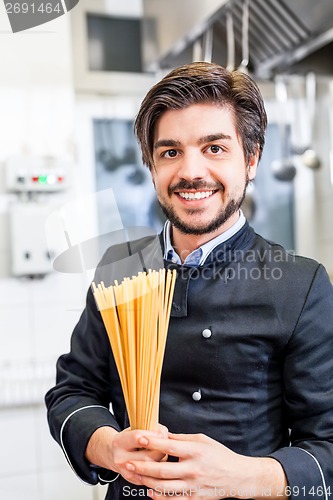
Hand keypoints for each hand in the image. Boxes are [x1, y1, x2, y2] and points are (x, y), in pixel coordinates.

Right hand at [85, 425, 167, 484]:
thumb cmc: (128, 439)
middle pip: (146, 457)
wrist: (114, 454)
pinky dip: (159, 469)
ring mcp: (126, 472)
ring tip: (162, 452)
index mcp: (120, 442)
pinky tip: (160, 462)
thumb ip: (149, 428)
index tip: (162, 434)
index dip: (152, 436)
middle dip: (160, 450)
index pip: (137, 438)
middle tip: (166, 445)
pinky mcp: (134, 481)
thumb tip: (164, 434)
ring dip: (161, 460)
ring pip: (151, 469)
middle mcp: (120, 459)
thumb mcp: (134, 428)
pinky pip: (151, 477)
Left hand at [126, 433, 286, 498]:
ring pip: (164, 487)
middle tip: (129, 463)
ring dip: (147, 482)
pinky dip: (159, 496)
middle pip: (162, 470)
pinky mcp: (193, 497)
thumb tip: (163, 436)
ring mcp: (192, 485)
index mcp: (194, 451)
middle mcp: (192, 469)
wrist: (237, 477)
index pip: (169, 447)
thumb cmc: (220, 456)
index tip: (139, 438)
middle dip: (143, 467)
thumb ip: (181, 439)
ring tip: (136, 477)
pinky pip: (172, 498)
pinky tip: (149, 491)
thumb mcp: (202, 440)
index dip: (152, 443)